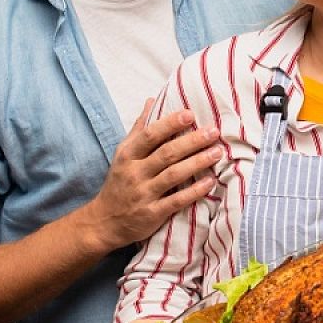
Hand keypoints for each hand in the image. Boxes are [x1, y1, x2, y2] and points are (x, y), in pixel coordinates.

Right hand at [83, 99, 221, 252]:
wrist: (104, 221)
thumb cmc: (119, 182)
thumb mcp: (123, 153)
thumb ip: (139, 128)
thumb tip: (152, 101)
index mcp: (128, 155)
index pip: (149, 135)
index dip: (170, 124)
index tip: (190, 114)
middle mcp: (135, 173)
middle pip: (166, 153)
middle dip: (192, 141)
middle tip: (214, 131)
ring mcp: (143, 194)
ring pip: (173, 175)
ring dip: (197, 162)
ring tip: (218, 152)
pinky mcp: (152, 214)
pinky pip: (177, 200)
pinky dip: (195, 191)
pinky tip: (211, 181)